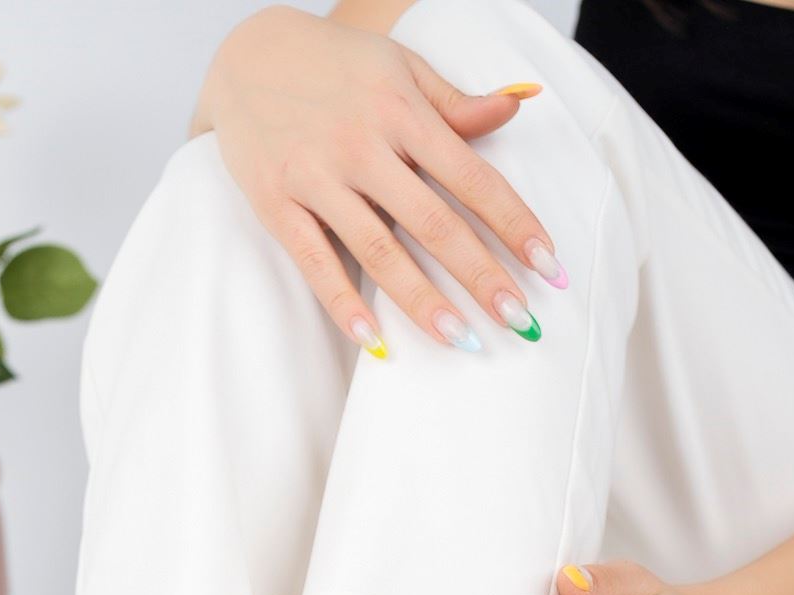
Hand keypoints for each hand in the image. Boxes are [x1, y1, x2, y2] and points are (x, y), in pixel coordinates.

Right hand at [194, 6, 562, 353]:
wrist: (244, 54)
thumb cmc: (335, 65)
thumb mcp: (399, 67)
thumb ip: (455, 101)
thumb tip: (516, 108)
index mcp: (401, 110)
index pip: (471, 177)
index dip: (514, 223)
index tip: (549, 265)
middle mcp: (362, 145)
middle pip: (434, 222)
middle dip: (481, 275)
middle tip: (519, 320)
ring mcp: (317, 177)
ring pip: (379, 250)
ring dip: (423, 302)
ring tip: (461, 341)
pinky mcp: (277, 204)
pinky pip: (314, 262)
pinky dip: (343, 303)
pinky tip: (373, 340)